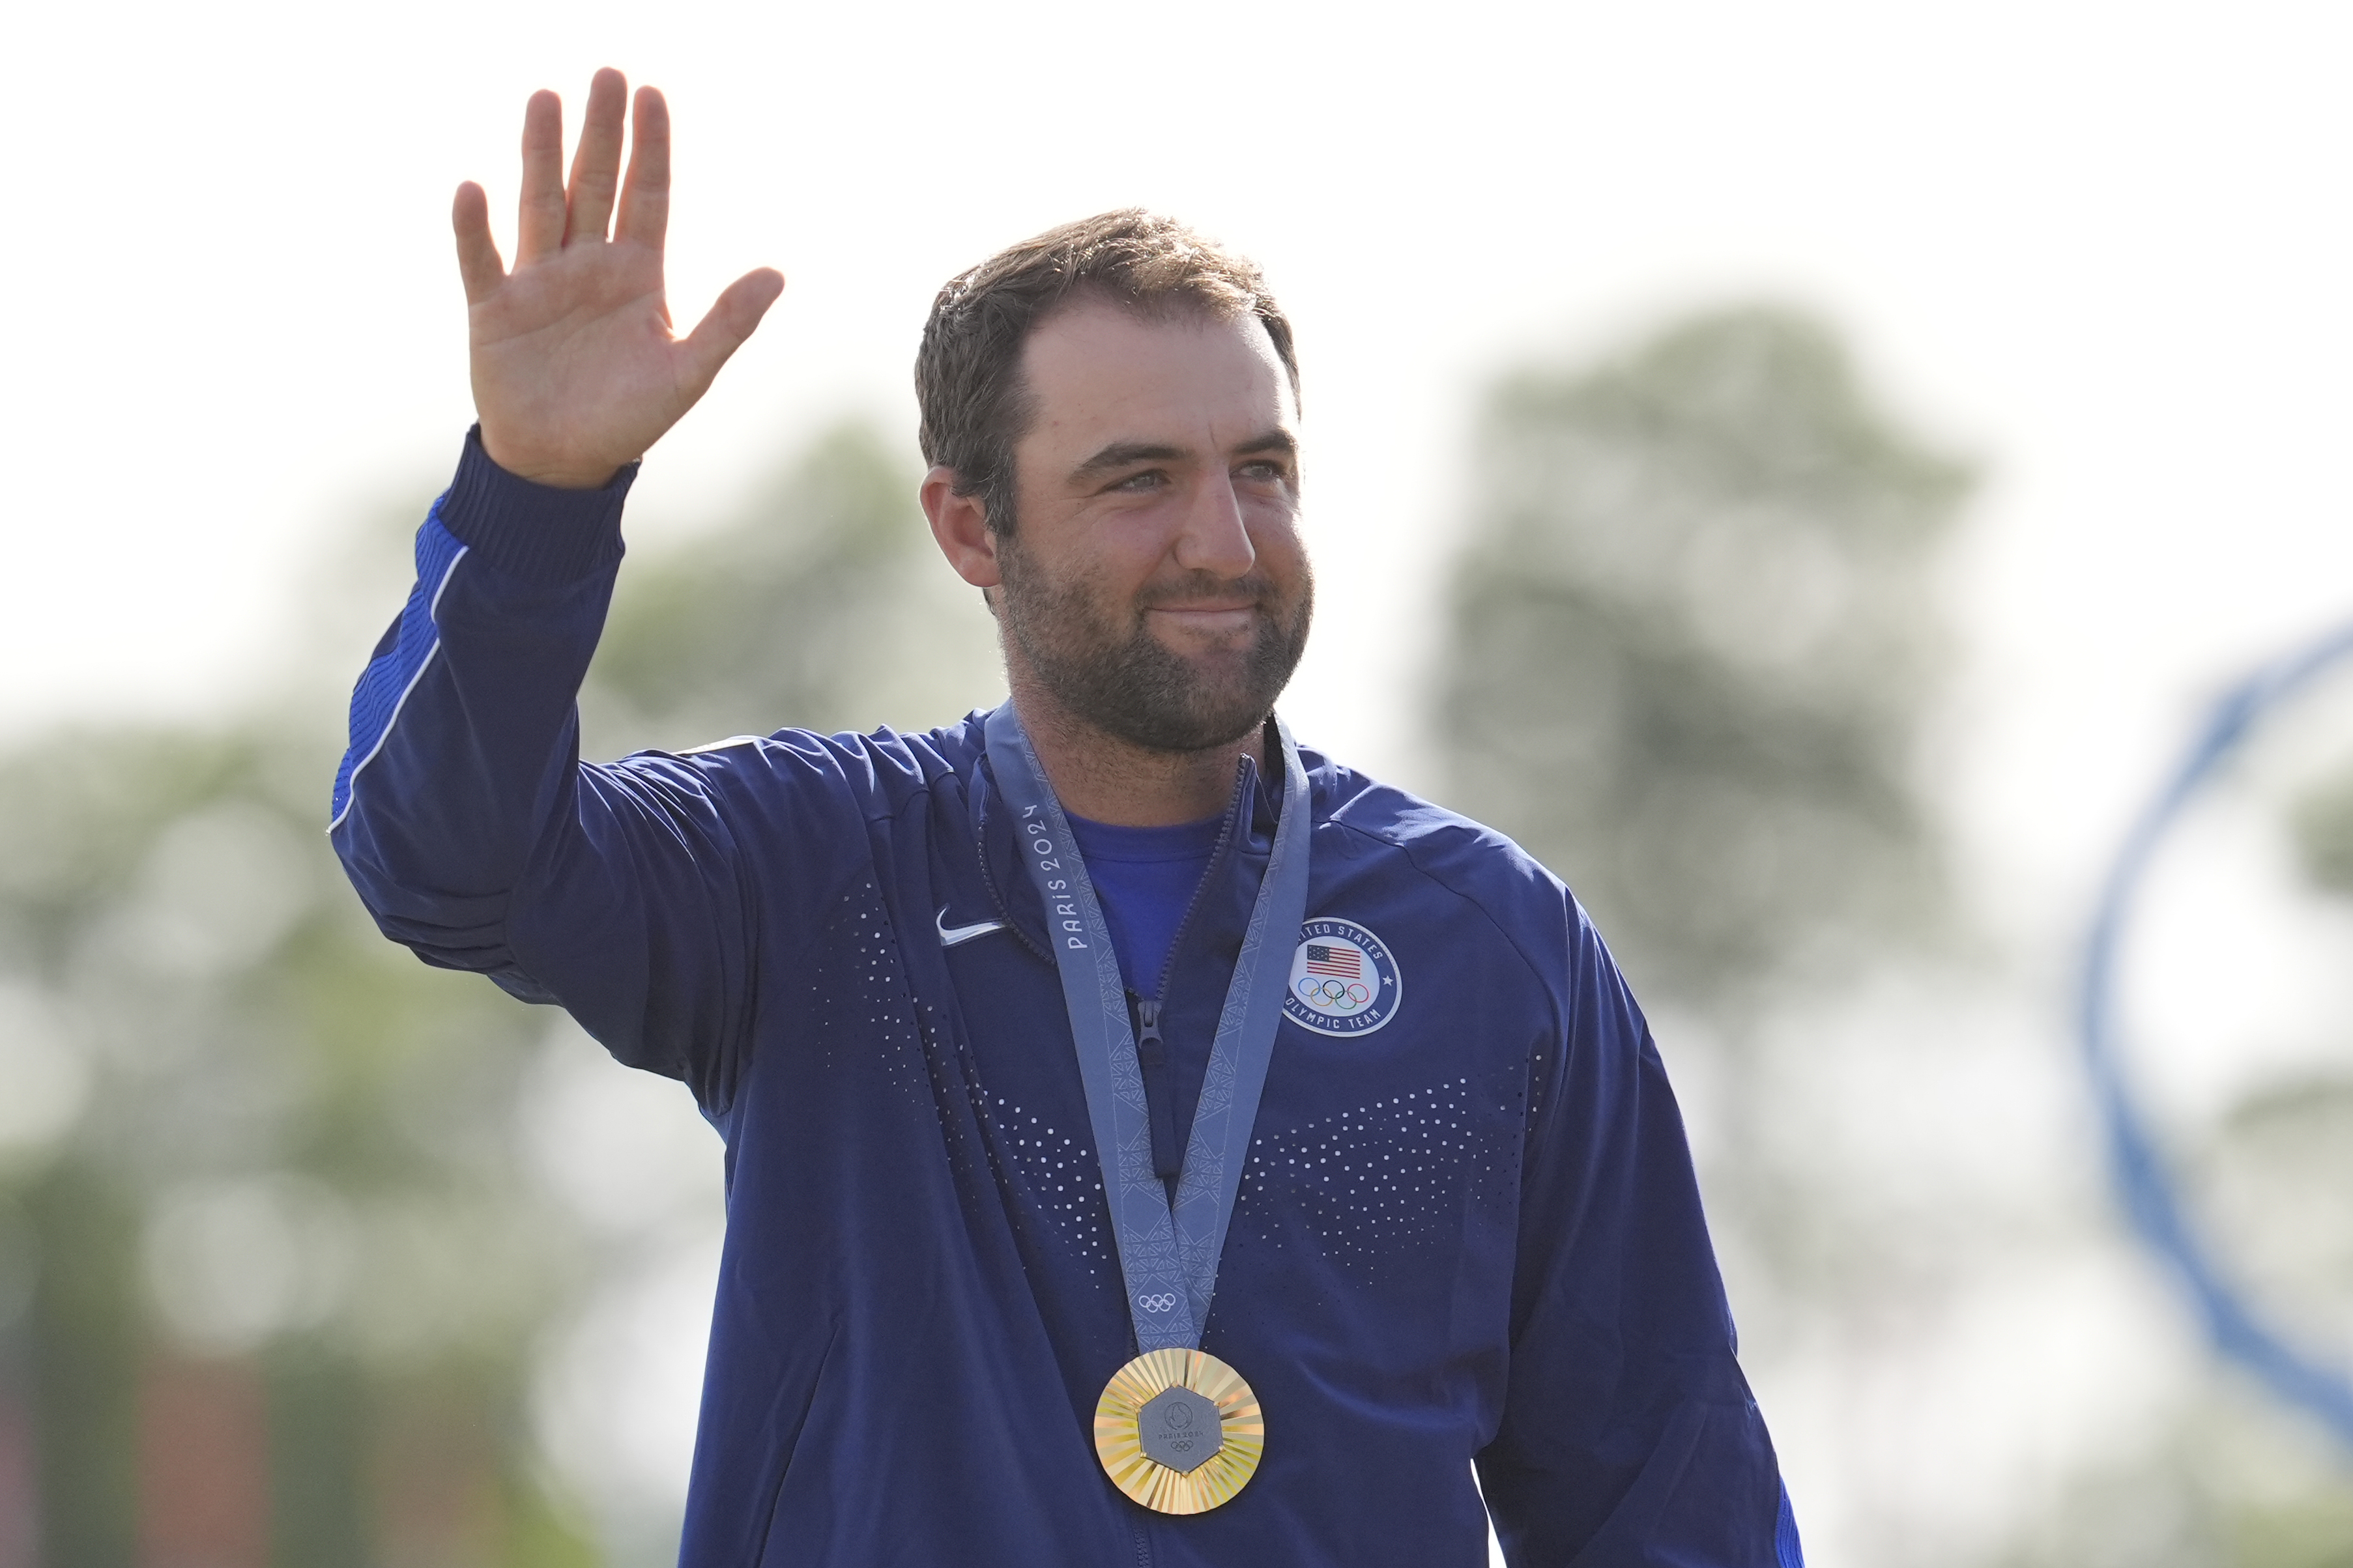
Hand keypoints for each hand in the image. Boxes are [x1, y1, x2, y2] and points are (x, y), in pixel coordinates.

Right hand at [454, 70, 784, 488]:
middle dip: (602, 131)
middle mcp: (589, 265)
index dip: (651, 147)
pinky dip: (476, 229)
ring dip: (541, 153)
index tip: (652, 94)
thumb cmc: (629, 419)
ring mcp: (539, 282)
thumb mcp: (689, 373)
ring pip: (541, 203)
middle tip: (606, 73)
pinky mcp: (494, 309)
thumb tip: (776, 274)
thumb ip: (729, 323)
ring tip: (545, 98)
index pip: (647, 196)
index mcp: (637, 275)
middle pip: (596, 184)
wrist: (564, 464)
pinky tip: (474, 189)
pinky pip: (484, 260)